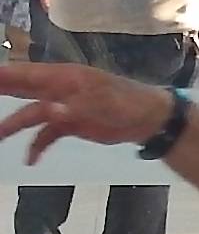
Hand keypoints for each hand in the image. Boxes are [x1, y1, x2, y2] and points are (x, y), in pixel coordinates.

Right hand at [0, 64, 179, 162]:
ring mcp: (63, 108)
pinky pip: (46, 135)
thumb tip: (49, 110)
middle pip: (21, 90)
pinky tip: (30, 160)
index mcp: (63, 77)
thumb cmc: (127, 102)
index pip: (25, 74)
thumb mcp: (102, 103)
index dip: (3, 75)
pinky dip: (37, 146)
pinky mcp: (70, 125)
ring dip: (12, 126)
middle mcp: (58, 90)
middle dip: (0, 91)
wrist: (149, 119)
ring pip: (30, 115)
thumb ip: (73, 107)